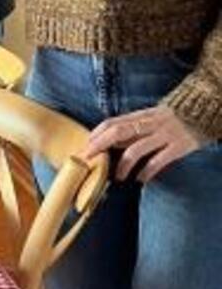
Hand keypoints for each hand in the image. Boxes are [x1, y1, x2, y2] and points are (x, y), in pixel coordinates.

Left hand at [85, 105, 207, 182]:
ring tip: (117, 177)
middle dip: (99, 145)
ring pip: (136, 149)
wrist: (203, 109)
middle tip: (88, 159)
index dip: (96, 135)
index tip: (84, 148)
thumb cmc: (171, 117)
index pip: (111, 123)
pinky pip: (159, 160)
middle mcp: (149, 123)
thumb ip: (131, 128)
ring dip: (123, 165)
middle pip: (118, 132)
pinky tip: (141, 179)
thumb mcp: (149, 117)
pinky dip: (147, 171)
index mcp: (140, 116)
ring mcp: (164, 134)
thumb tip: (109, 141)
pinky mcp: (179, 146)